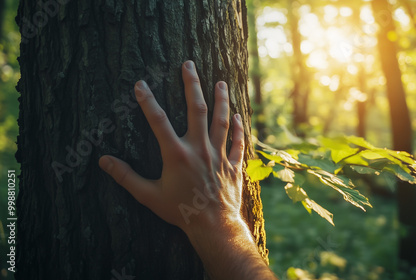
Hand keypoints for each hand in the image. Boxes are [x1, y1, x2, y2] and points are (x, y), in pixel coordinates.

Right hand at [98, 60, 244, 232]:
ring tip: (221, 82)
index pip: (158, 121)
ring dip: (221, 100)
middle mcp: (199, 149)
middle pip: (196, 110)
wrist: (213, 226)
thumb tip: (103, 161)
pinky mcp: (232, 164)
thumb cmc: (180, 211)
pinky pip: (238, 141)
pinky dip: (239, 128)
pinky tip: (240, 115)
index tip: (139, 84)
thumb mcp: (149, 196)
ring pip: (221, 120)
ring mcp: (218, 155)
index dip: (147, 101)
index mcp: (176, 154)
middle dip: (192, 84)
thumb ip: (126, 177)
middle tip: (189, 64)